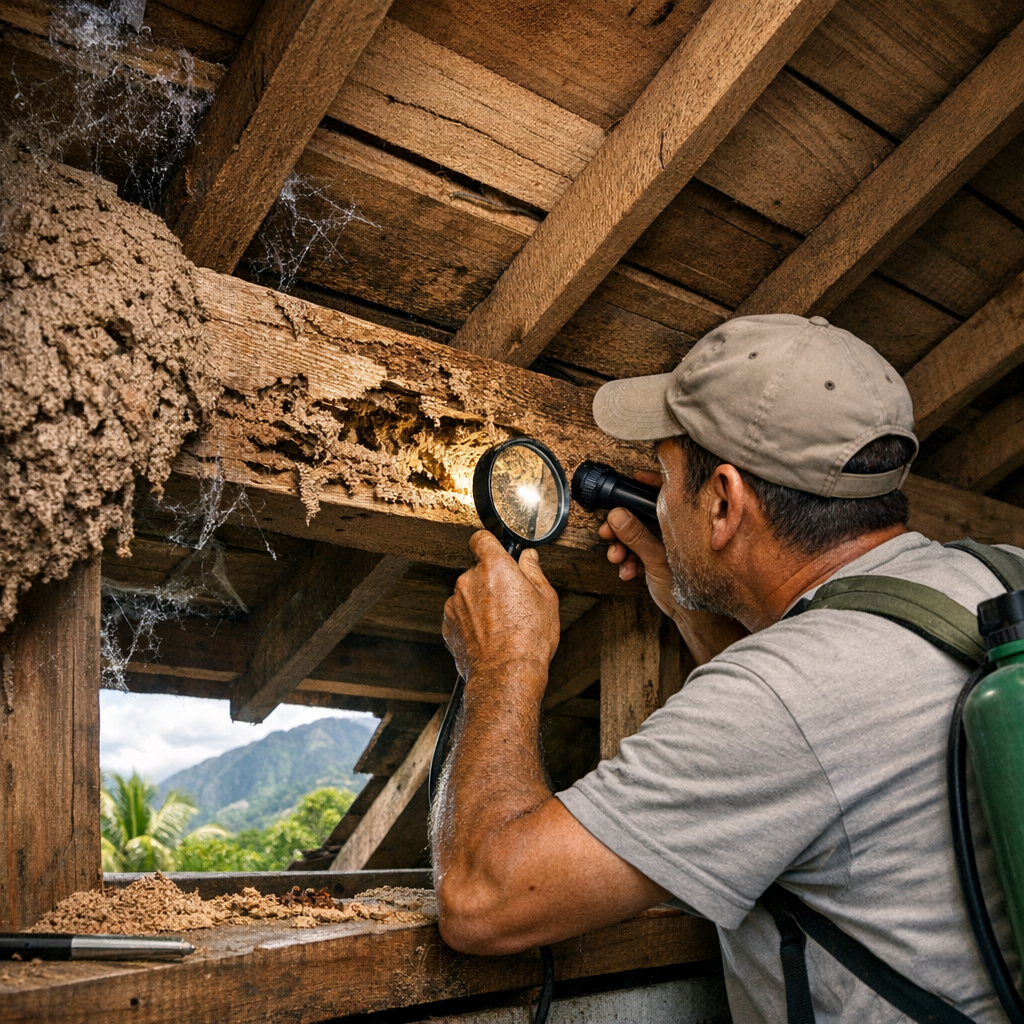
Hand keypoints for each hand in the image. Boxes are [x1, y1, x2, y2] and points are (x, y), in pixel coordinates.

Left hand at [442, 531, 560, 689]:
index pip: (481, 539)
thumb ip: (534, 572)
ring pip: (468, 594)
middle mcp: (469, 580)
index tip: (496, 553)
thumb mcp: (545, 599)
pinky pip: (460, 614)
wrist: (506, 674)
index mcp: (494, 567)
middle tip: (511, 601)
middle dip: (491, 581)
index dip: (490, 544)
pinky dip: (470, 621)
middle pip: (478, 570)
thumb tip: (529, 558)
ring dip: (480, 602)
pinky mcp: (447, 624)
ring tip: (501, 624)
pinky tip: (488, 635)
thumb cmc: (528, 639)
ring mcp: (455, 603)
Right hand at [598, 473, 749, 663]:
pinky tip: (627, 572)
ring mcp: (662, 545)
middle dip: (620, 525)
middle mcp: (670, 532)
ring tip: (618, 559)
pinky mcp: (654, 558)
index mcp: (678, 524)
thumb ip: (636, 536)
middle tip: (607, 532)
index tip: (632, 480)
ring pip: (633, 536)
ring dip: (621, 547)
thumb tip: (617, 515)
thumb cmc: (689, 588)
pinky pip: (634, 552)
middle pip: (640, 516)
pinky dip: (627, 561)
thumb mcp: (656, 559)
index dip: (647, 485)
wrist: (691, 616)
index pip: (664, 494)